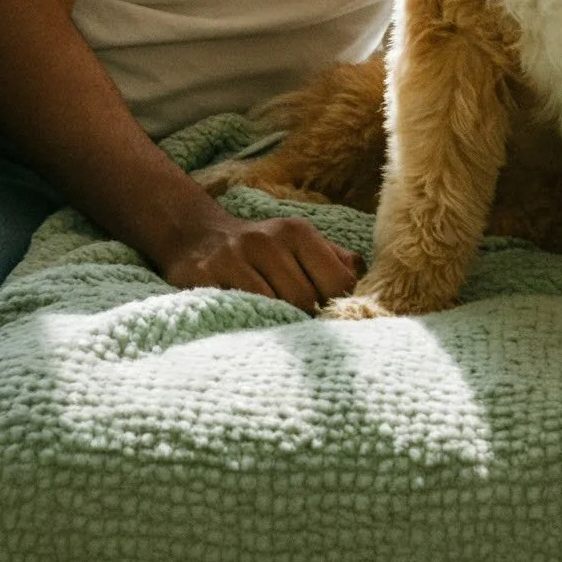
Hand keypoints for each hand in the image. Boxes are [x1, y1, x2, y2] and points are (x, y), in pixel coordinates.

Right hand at [154, 199, 360, 311]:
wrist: (197, 237)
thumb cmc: (261, 249)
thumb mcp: (299, 243)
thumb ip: (335, 260)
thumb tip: (365, 281)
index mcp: (298, 232)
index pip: (338, 281)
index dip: (336, 306)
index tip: (326, 317)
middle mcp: (268, 239)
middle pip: (306, 299)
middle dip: (306, 319)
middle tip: (299, 329)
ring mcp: (236, 256)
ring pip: (275, 306)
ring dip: (279, 324)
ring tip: (276, 329)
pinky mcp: (207, 275)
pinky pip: (241, 309)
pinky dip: (251, 321)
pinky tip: (251, 323)